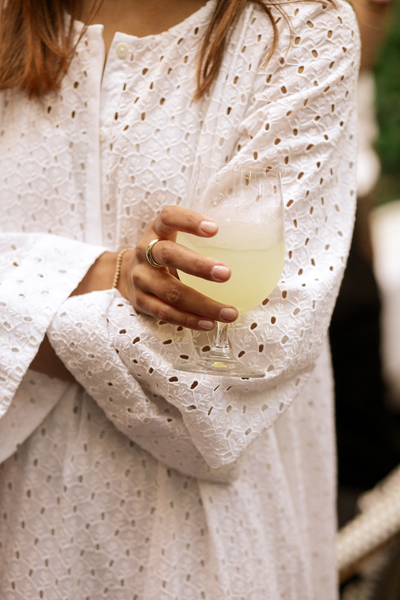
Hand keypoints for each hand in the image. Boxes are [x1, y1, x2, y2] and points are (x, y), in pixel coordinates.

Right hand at [118, 205, 237, 330]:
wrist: (126, 275)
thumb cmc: (165, 254)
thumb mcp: (174, 238)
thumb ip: (201, 240)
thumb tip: (254, 243)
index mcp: (157, 230)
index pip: (169, 217)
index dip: (189, 221)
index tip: (215, 229)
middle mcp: (144, 252)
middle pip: (168, 254)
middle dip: (198, 265)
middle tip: (227, 274)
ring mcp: (140, 278)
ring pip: (170, 291)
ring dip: (202, 303)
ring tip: (230, 312)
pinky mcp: (140, 301)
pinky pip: (165, 313)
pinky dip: (189, 319)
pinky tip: (210, 323)